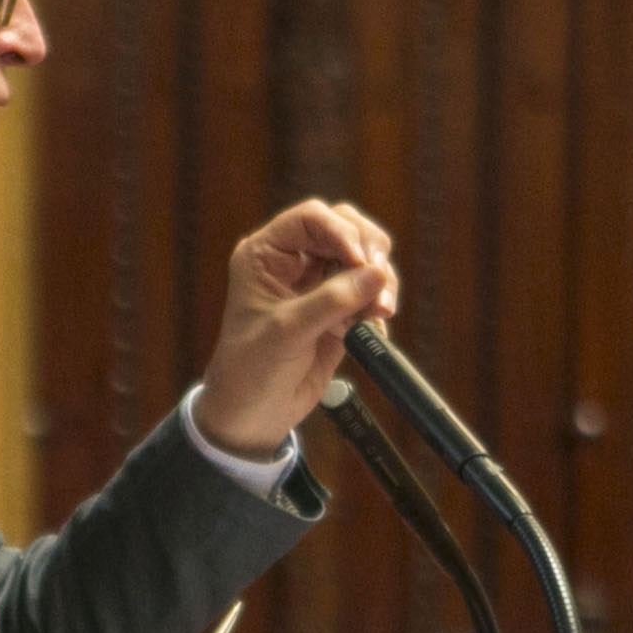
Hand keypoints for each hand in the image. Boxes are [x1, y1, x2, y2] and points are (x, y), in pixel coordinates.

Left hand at [195, 199, 398, 460]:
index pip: (312, 218)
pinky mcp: (339, 310)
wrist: (254, 414)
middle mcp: (294, 263)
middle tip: (380, 280)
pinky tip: (375, 325)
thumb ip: (332, 301)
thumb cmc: (251, 370)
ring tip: (381, 310)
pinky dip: (379, 303)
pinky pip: (370, 293)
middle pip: (345, 229)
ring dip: (380, 279)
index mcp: (266, 255)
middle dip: (368, 251)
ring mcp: (318, 285)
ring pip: (364, 259)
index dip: (341, 232)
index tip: (359, 261)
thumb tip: (376, 275)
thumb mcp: (287, 331)